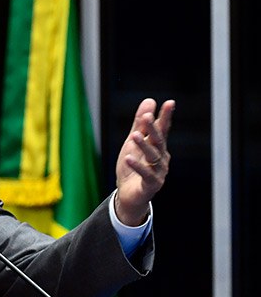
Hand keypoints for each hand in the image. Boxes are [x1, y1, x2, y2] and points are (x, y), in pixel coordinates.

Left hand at [114, 98, 174, 225]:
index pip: (163, 130)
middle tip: (147, 117)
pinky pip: (145, 174)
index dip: (165, 117)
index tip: (169, 103)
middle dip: (153, 129)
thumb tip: (150, 101)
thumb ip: (140, 124)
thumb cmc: (132, 167)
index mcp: (158, 147)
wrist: (128, 195)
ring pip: (153, 157)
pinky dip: (137, 166)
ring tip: (134, 136)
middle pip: (158, 141)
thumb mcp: (133, 143)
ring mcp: (159, 172)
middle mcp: (162, 158)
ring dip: (143, 146)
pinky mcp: (152, 185)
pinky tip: (128, 158)